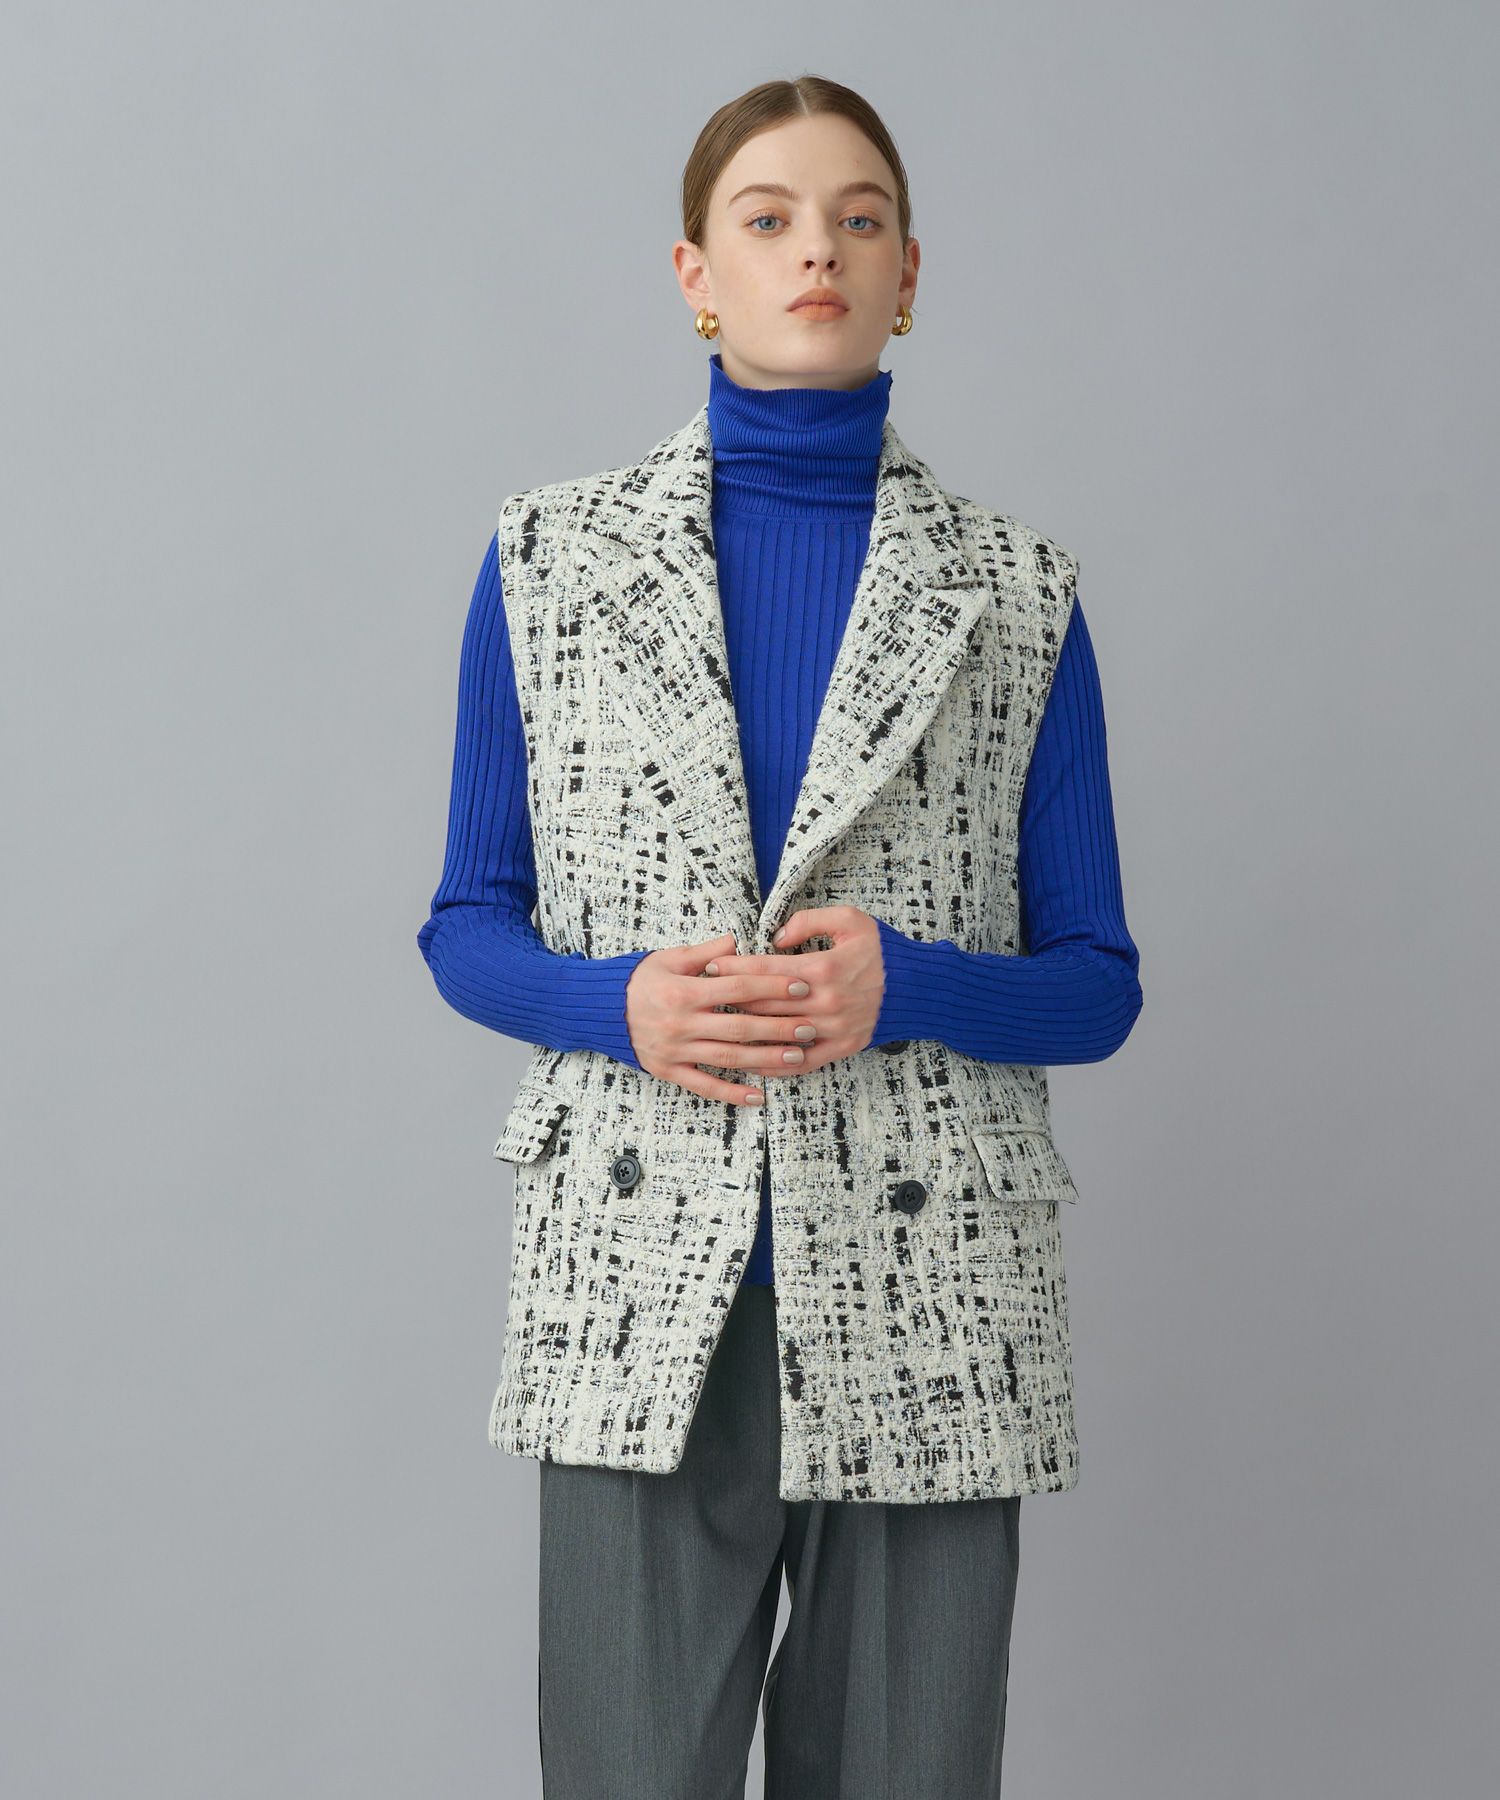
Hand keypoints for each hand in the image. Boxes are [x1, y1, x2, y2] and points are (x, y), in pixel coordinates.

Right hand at [623, 930, 824, 1106]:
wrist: (599, 1010)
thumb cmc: (638, 980)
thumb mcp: (668, 958)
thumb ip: (705, 953)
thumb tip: (738, 942)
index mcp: (684, 990)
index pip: (737, 988)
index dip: (771, 987)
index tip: (800, 986)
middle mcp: (682, 1022)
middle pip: (740, 1026)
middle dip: (779, 1027)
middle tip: (810, 1026)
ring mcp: (676, 1050)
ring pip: (729, 1057)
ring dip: (765, 1059)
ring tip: (797, 1057)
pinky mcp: (669, 1070)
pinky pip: (704, 1085)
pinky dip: (731, 1093)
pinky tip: (758, 1096)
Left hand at [705, 905, 884, 1078]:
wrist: (919, 987)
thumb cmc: (882, 950)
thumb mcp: (851, 920)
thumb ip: (809, 921)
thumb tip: (775, 937)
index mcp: (823, 969)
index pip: (765, 970)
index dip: (734, 967)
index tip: (711, 965)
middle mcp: (825, 1002)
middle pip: (764, 1003)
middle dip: (731, 997)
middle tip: (705, 994)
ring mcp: (832, 1029)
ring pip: (777, 1033)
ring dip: (745, 1029)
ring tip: (718, 1024)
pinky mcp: (841, 1048)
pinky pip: (800, 1062)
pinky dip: (773, 1063)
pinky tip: (750, 1060)